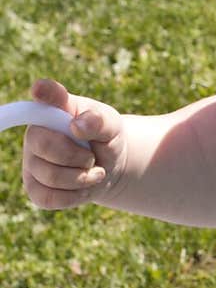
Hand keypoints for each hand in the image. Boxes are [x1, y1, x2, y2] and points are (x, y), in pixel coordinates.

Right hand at [22, 77, 127, 209]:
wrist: (109, 168)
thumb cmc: (106, 139)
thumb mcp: (112, 126)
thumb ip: (99, 121)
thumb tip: (77, 125)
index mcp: (53, 110)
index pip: (46, 95)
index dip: (44, 92)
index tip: (40, 89)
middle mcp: (34, 134)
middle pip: (45, 147)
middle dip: (78, 157)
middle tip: (92, 158)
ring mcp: (31, 162)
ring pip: (50, 177)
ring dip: (82, 178)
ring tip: (92, 171)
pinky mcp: (34, 188)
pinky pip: (48, 198)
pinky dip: (73, 197)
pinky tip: (81, 187)